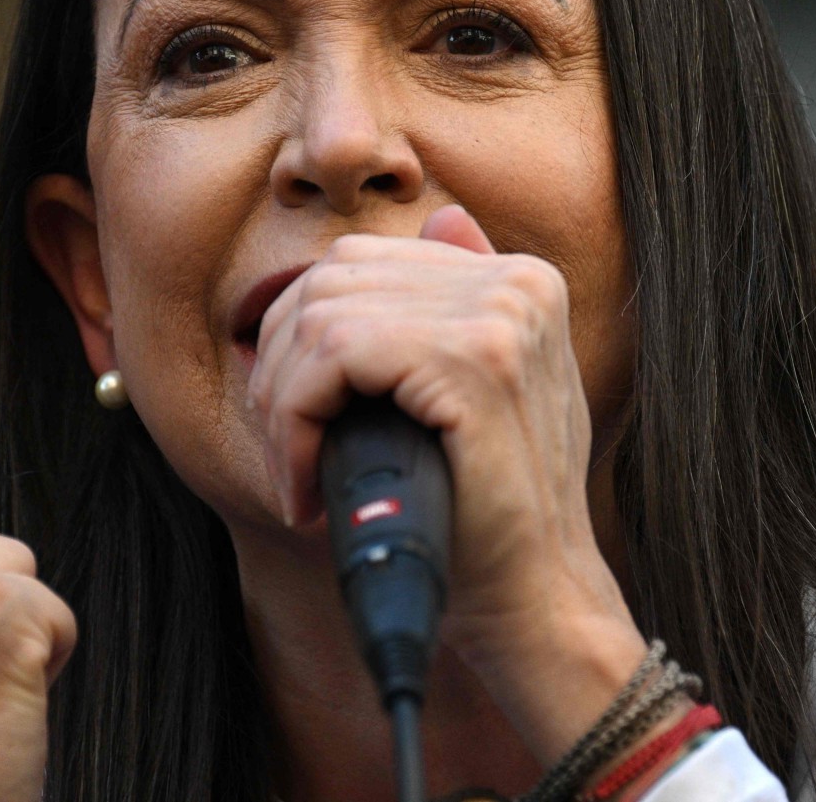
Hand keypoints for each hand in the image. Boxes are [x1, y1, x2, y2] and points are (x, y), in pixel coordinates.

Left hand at [247, 205, 646, 759]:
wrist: (535, 600)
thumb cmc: (490, 512)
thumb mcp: (486, 393)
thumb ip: (462, 306)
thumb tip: (446, 215)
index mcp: (519, 280)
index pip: (362, 260)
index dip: (303, 335)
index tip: (297, 415)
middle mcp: (517, 281)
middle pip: (332, 277)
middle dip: (281, 364)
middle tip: (286, 448)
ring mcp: (502, 314)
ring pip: (321, 314)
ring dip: (281, 401)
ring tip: (296, 470)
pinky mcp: (475, 359)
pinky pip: (332, 356)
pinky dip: (294, 422)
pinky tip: (304, 486)